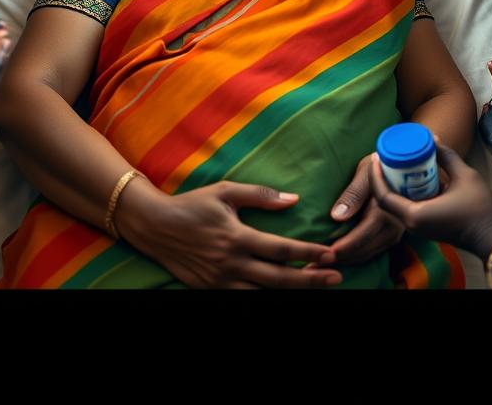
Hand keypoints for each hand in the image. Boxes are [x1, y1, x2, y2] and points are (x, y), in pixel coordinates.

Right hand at [117, 179, 342, 288]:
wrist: (154, 226)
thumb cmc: (192, 204)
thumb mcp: (225, 191)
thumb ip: (260, 195)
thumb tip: (293, 199)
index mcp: (237, 236)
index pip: (281, 249)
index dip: (309, 252)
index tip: (331, 253)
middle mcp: (231, 263)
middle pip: (279, 278)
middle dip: (311, 280)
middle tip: (337, 278)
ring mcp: (221, 281)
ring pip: (263, 295)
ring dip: (291, 293)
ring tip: (316, 290)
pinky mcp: (211, 291)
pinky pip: (244, 300)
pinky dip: (264, 299)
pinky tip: (280, 296)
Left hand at [324, 154, 404, 265]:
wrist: (402, 166)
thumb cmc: (379, 165)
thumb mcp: (364, 173)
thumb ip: (352, 195)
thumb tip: (336, 217)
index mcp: (385, 212)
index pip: (360, 237)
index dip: (341, 249)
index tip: (321, 255)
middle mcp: (393, 228)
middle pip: (362, 251)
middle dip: (338, 260)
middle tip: (312, 267)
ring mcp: (394, 234)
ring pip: (367, 254)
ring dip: (345, 261)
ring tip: (320, 266)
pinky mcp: (392, 237)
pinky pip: (371, 251)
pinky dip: (354, 256)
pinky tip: (338, 258)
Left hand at [369, 145, 491, 258]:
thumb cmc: (480, 207)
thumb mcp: (464, 175)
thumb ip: (446, 155)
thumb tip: (431, 138)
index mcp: (415, 215)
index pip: (383, 196)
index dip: (375, 176)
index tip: (375, 156)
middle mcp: (412, 225)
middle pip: (386, 201)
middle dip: (381, 179)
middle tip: (383, 157)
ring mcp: (419, 229)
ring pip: (395, 207)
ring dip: (391, 186)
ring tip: (393, 164)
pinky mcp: (426, 228)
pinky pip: (406, 210)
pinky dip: (403, 194)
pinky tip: (409, 179)